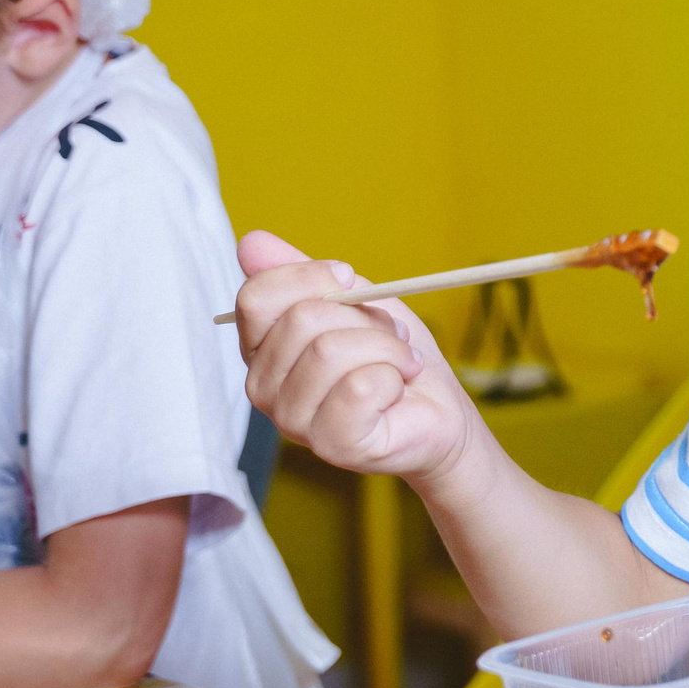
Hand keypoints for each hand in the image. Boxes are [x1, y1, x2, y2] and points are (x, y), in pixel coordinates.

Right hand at [234, 229, 488, 486]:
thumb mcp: (354, 300)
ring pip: (329, 351)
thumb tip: (250, 242)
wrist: (438, 408)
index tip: (350, 281)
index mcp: (261, 349)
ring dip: (384, 346)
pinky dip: (392, 376)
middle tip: (389, 335)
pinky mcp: (332, 445)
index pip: (255, 297)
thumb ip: (302, 273)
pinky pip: (358, 387)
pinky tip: (397, 389)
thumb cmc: (392, 354)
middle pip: (300, 319)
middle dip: (362, 316)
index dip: (310, 276)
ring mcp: (294, 422)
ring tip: (399, 361)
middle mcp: (264, 388)